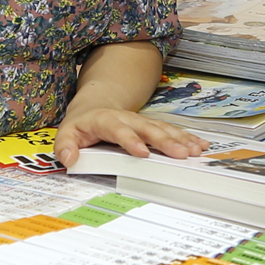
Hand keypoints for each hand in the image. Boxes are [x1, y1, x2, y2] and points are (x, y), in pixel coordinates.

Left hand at [54, 106, 206, 168]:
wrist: (96, 105)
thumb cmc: (82, 124)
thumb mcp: (66, 133)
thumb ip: (65, 146)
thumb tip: (69, 159)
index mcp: (106, 120)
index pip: (119, 130)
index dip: (131, 140)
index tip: (143, 153)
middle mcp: (127, 118)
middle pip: (148, 128)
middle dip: (165, 141)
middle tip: (180, 154)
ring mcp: (142, 121)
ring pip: (163, 128)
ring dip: (180, 139)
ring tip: (195, 151)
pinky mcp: (152, 126)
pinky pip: (171, 131)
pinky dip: (186, 138)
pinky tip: (200, 145)